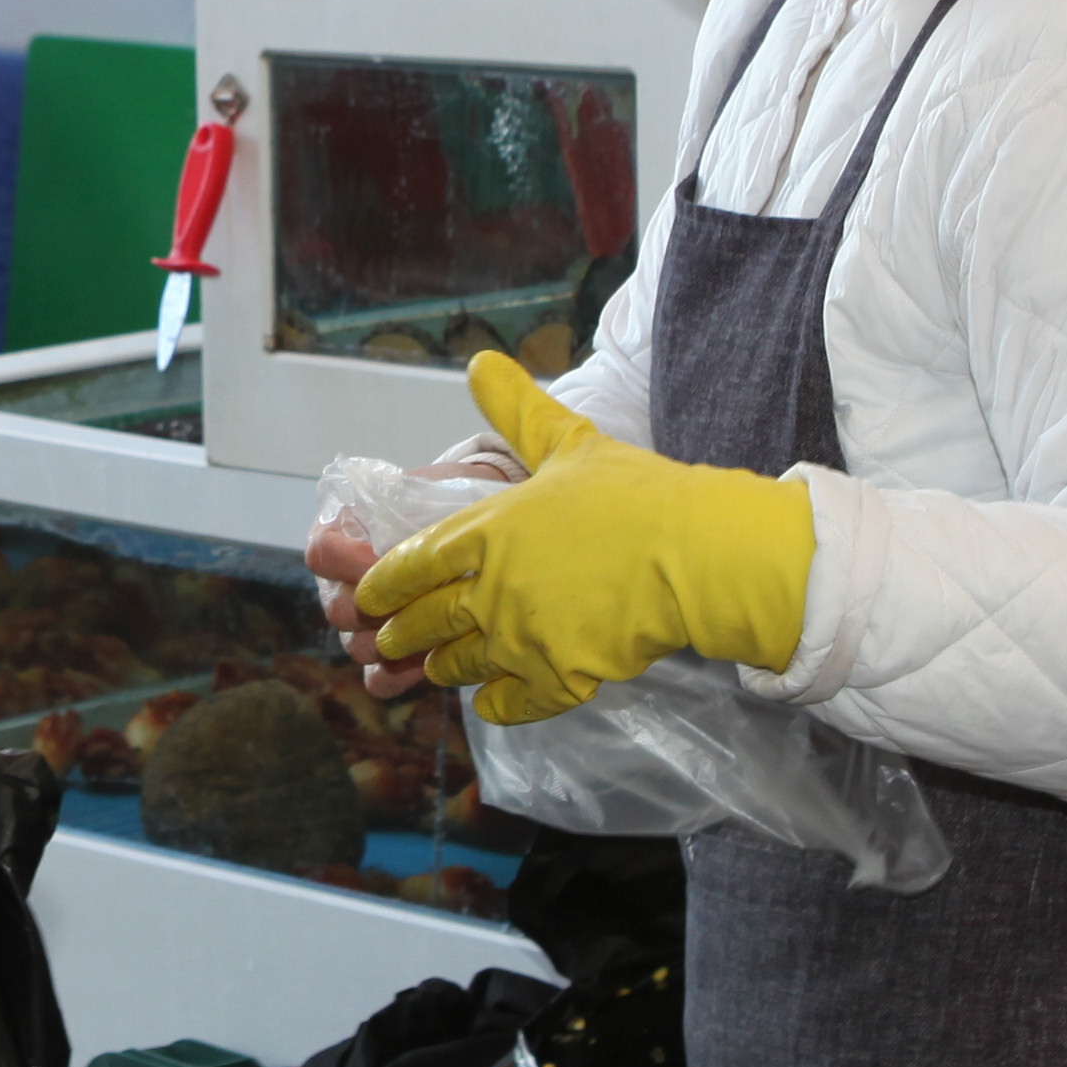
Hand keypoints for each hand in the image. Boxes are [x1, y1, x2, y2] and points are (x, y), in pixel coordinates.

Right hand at [307, 449, 517, 698]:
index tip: (391, 559)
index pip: (322, 552)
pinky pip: (377, 680)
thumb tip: (411, 548)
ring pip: (358, 647)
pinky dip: (401, 675)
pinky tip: (432, 660)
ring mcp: (358, 623)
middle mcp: (339, 581)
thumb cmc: (445, 499)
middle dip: (384, 608)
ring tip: (439, 626)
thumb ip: (410, 511)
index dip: (352, 561)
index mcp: (338, 533)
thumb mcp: (428, 491)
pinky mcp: (385, 656)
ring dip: (397, 642)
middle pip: (338, 610)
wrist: (471, 524)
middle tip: (427, 597)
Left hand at [353, 369, 814, 724]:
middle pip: (425, 622)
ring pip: (461, 666)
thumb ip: (517, 408)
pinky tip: (491, 700)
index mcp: (488, 532)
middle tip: (386, 642)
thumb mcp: (569, 441)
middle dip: (400, 635)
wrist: (698, 554)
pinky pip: (510, 703)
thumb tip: (479, 362)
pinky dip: (495, 704)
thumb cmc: (637, 494)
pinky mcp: (560, 678)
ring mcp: (523, 639)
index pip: (413, 563)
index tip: (368, 595)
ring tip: (436, 670)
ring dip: (443, 668)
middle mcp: (492, 590)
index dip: (384, 584)